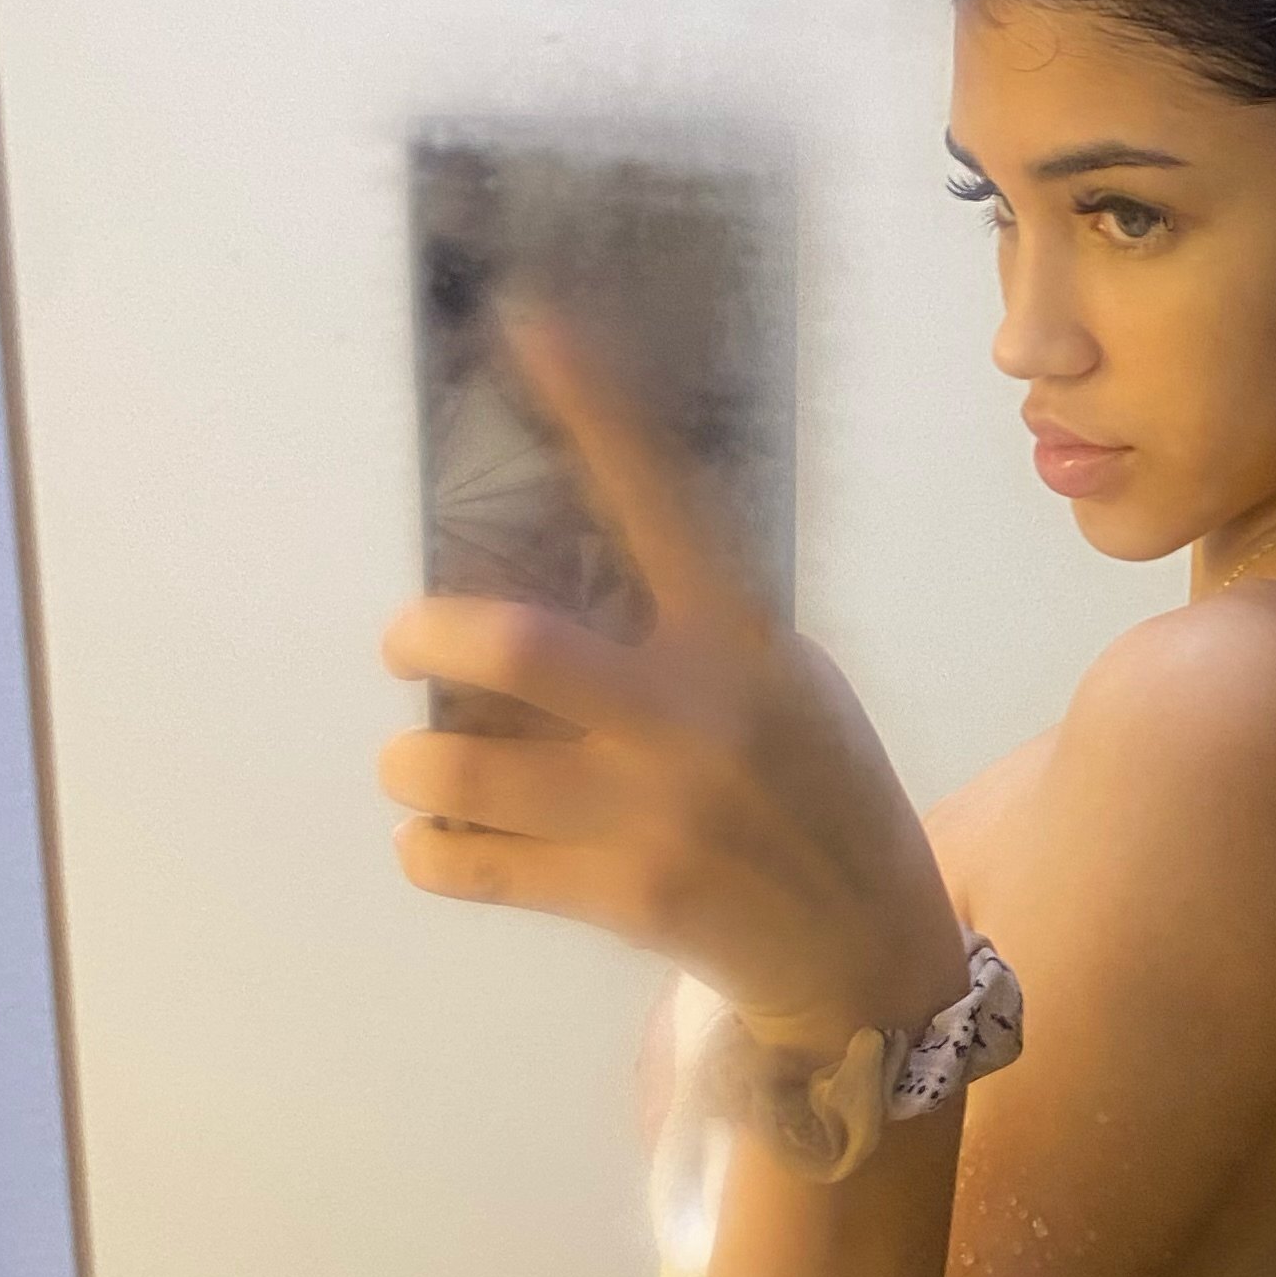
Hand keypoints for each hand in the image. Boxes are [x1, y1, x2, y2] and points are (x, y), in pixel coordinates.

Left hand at [377, 299, 966, 1051]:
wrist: (870, 955)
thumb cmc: (817, 798)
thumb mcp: (789, 689)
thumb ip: (694, 636)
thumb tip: (550, 581)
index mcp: (745, 639)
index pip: (662, 496)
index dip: (594, 405)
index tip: (530, 321)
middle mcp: (699, 715)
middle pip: (515, 643)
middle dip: (425, 635)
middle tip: (405, 643)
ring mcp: (661, 811)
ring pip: (461, 770)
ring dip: (413, 766)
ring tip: (419, 768)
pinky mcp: (630, 896)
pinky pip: (470, 865)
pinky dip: (433, 854)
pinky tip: (448, 846)